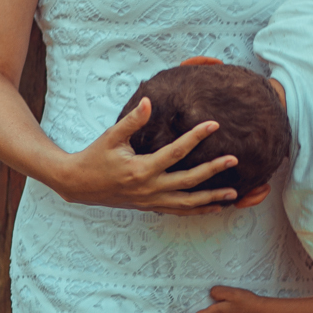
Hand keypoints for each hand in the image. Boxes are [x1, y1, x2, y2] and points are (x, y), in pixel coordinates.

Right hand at [53, 97, 252, 214]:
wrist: (78, 185)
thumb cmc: (95, 157)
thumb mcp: (111, 136)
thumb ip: (132, 120)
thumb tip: (149, 101)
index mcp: (141, 169)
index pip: (176, 152)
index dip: (196, 137)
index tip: (214, 125)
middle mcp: (150, 188)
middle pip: (188, 181)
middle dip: (213, 171)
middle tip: (234, 160)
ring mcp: (151, 201)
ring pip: (187, 204)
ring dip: (211, 198)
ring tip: (234, 194)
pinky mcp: (150, 206)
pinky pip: (178, 211)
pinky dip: (197, 211)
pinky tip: (214, 208)